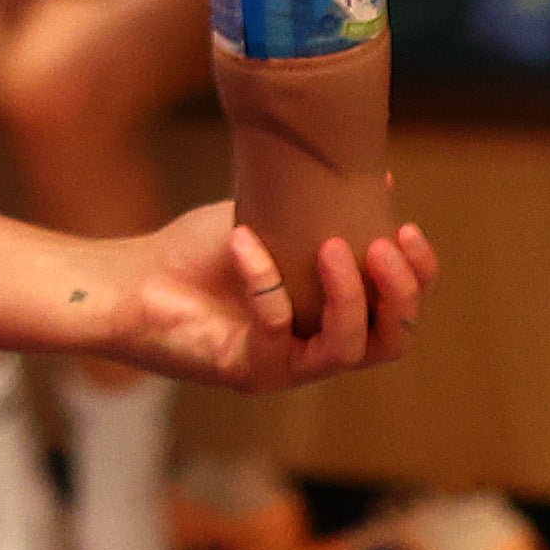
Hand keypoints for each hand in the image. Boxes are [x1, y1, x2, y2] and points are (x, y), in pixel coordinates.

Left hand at [86, 198, 436, 392]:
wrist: (132, 278)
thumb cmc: (199, 253)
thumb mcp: (273, 218)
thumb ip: (323, 208)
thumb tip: (384, 178)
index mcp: (333, 317)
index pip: (398, 313)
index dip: (417, 279)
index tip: (409, 229)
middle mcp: (316, 349)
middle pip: (390, 343)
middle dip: (399, 295)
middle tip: (383, 246)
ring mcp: (284, 367)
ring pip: (346, 351)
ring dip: (349, 297)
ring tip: (334, 247)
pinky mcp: (246, 372)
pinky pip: (274, 332)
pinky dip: (264, 283)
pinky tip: (243, 240)